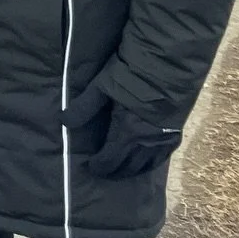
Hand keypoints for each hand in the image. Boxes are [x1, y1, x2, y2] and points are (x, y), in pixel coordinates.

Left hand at [65, 82, 180, 178]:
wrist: (168, 65)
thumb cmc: (131, 74)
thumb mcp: (102, 87)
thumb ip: (83, 107)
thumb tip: (63, 121)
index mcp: (127, 134)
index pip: (109, 161)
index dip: (97, 166)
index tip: (89, 166)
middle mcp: (146, 144)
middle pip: (127, 168)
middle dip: (112, 172)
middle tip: (102, 171)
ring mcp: (162, 142)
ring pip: (145, 167)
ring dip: (131, 171)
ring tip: (120, 170)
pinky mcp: (175, 136)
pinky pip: (161, 159)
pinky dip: (149, 164)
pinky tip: (143, 162)